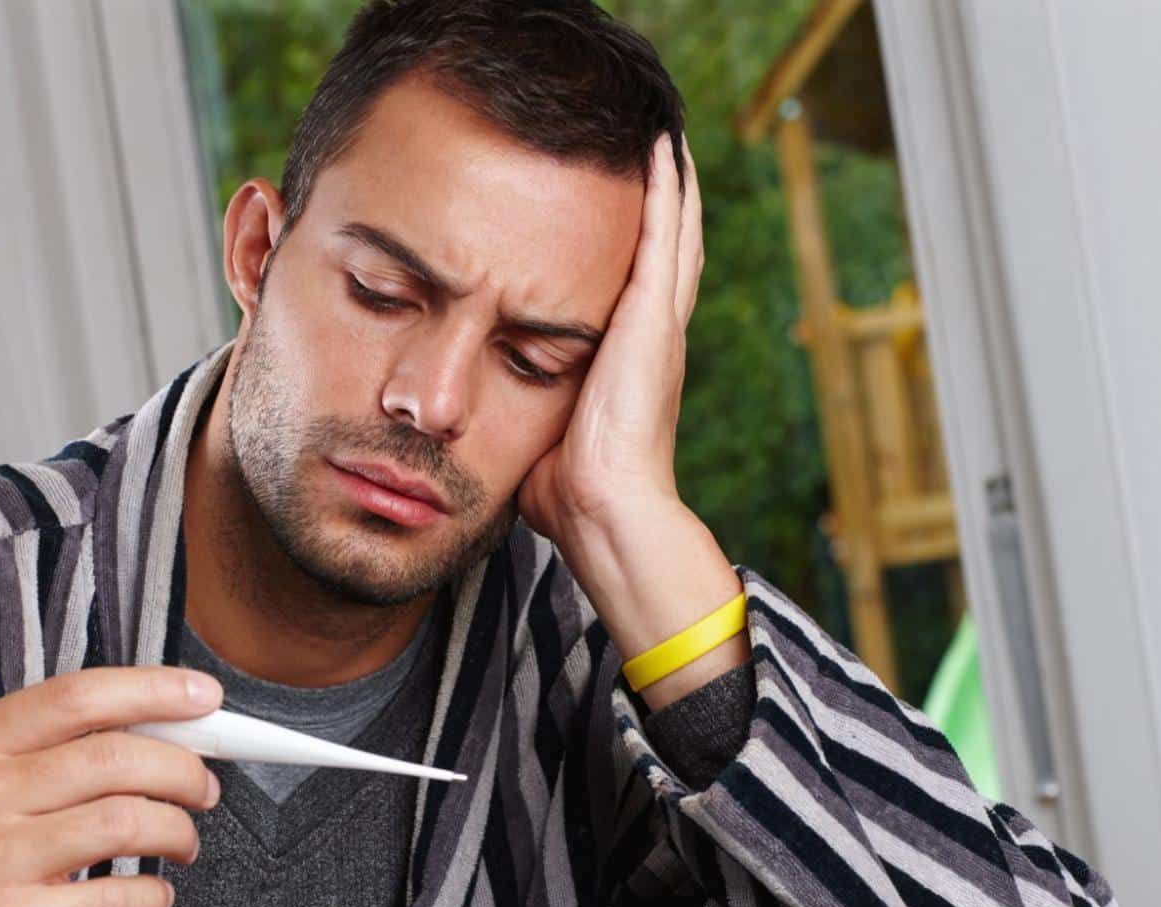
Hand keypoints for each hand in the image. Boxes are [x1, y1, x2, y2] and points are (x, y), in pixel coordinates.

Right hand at [0, 666, 222, 906]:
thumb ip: (53, 752)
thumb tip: (169, 720)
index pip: (77, 697)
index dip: (155, 690)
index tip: (208, 697)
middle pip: (114, 757)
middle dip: (182, 770)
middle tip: (206, 790)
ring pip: (126, 822)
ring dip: (178, 831)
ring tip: (183, 843)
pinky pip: (119, 898)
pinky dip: (156, 895)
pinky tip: (152, 896)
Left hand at [515, 135, 742, 705]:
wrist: (605, 514)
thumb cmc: (571, 496)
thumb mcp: (543, 435)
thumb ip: (526, 412)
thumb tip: (484, 417)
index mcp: (631, 366)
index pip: (641, 292)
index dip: (643, 249)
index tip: (631, 212)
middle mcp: (654, 340)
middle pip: (669, 254)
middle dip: (667, 204)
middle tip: (663, 152)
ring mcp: (658, 328)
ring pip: (676, 236)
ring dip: (671, 186)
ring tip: (665, 138)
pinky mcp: (651, 322)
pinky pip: (664, 239)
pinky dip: (666, 193)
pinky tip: (662, 151)